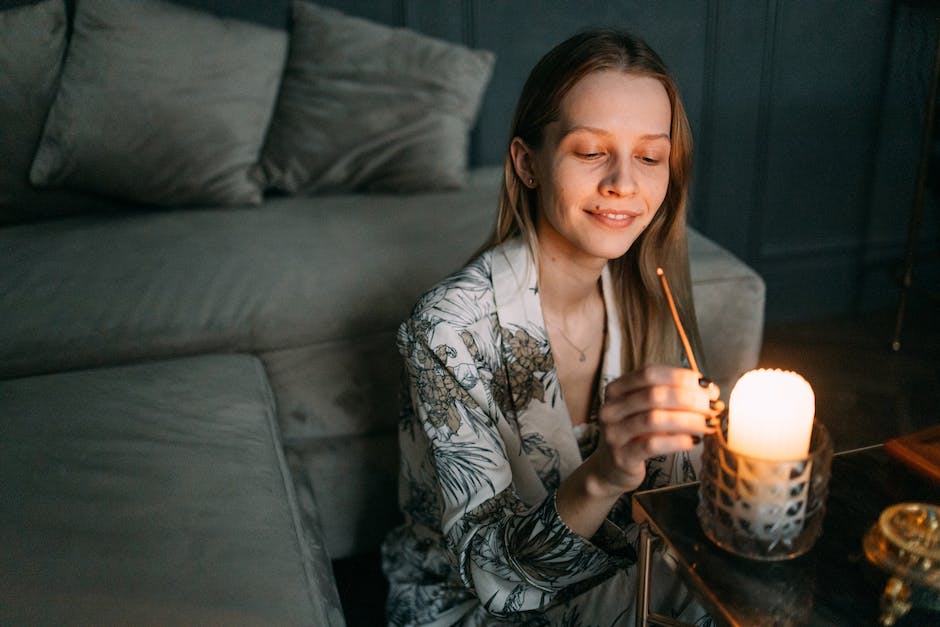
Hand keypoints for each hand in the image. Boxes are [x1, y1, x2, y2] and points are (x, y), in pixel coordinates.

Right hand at [588, 366, 720, 494]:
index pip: (650, 373)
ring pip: (654, 419)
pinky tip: (694, 441)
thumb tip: (710, 390)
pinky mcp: (621, 456)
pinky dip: (677, 441)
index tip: (706, 385)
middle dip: (689, 399)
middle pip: (654, 395)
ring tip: (708, 424)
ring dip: (687, 420)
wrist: (611, 469)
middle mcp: (611, 408)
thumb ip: (673, 397)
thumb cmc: (636, 435)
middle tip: (713, 407)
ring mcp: (613, 432)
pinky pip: (653, 445)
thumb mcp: (649, 410)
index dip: (680, 376)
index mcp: (617, 389)